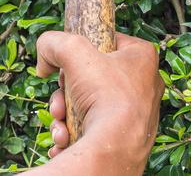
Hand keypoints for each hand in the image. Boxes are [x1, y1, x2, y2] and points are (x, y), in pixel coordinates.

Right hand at [37, 31, 162, 173]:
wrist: (115, 148)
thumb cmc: (106, 97)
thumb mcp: (74, 53)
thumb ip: (55, 43)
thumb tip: (44, 56)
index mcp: (142, 57)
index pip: (106, 42)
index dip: (82, 52)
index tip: (68, 64)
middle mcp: (145, 84)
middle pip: (92, 79)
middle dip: (66, 94)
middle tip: (60, 102)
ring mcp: (137, 113)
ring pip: (90, 107)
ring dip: (66, 117)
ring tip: (61, 127)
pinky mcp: (128, 137)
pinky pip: (96, 131)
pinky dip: (74, 135)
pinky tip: (65, 140)